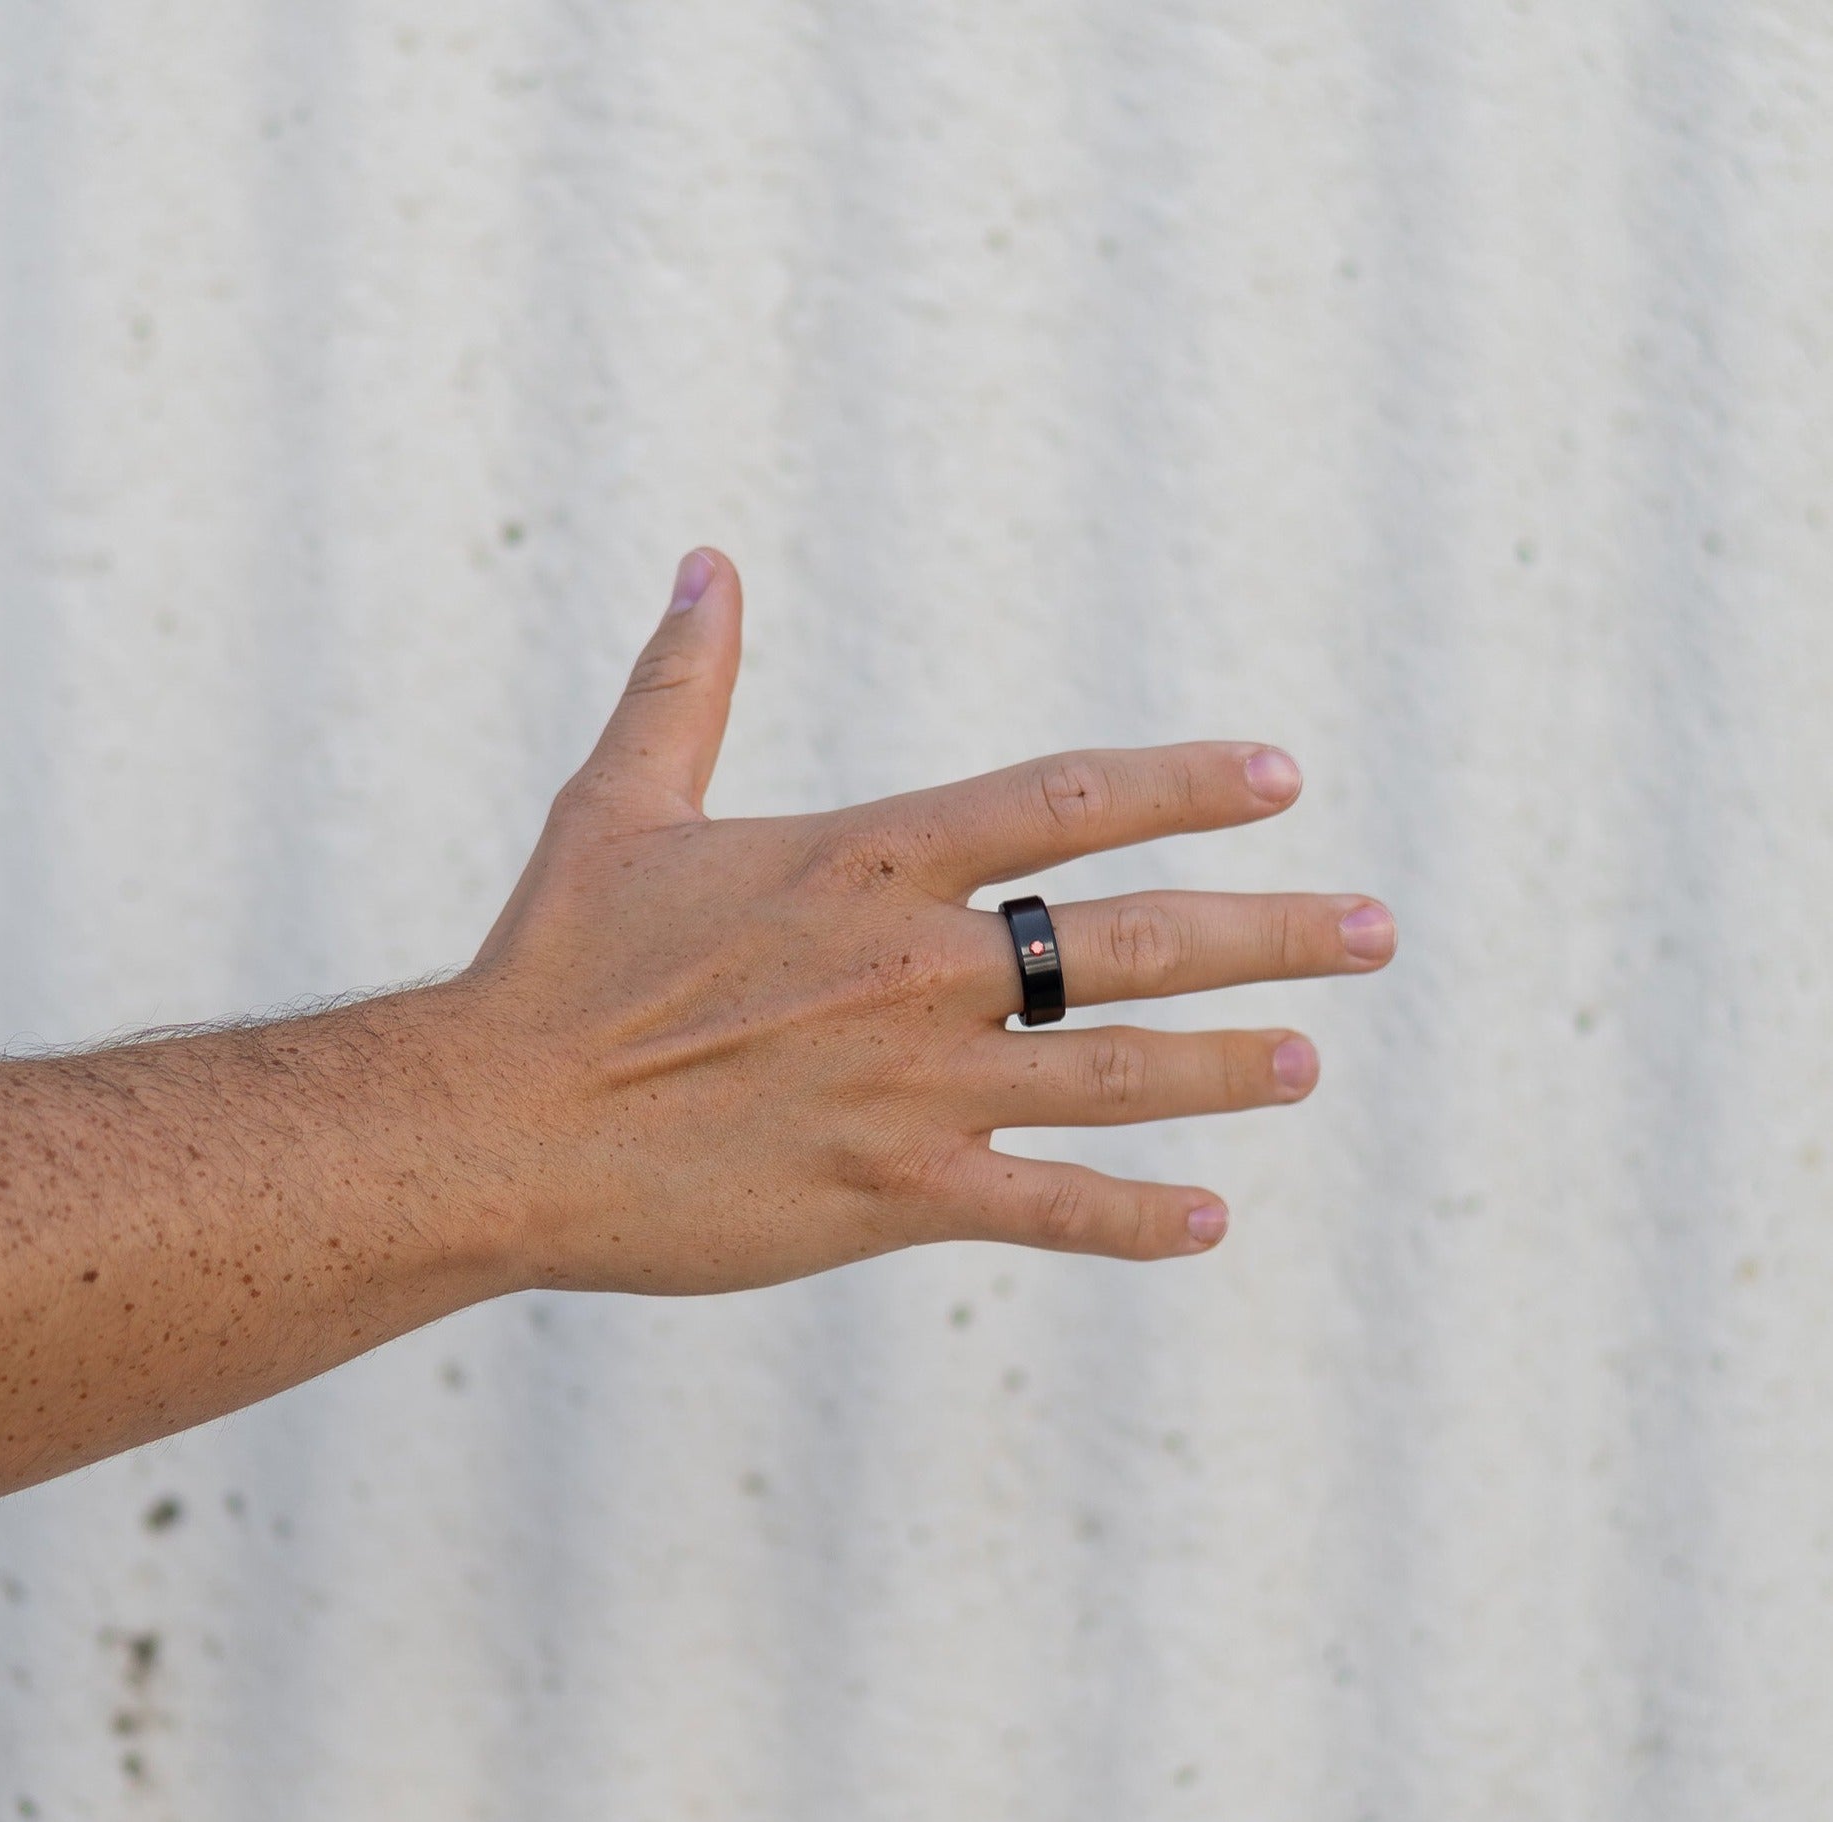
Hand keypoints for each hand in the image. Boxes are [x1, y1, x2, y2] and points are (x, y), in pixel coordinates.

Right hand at [441, 548, 1396, 1294]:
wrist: (490, 1123)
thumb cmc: (552, 960)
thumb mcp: (619, 799)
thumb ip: (685, 681)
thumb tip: (706, 561)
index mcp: (865, 857)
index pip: (1063, 802)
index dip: (1182, 785)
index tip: (1279, 778)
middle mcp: (913, 965)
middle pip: (1132, 939)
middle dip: (1268, 932)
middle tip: (1372, 930)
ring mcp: (911, 1086)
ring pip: (1115, 1073)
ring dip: (1227, 1065)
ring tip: (1307, 1060)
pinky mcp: (888, 1194)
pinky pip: (1045, 1207)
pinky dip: (1134, 1217)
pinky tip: (1208, 1220)